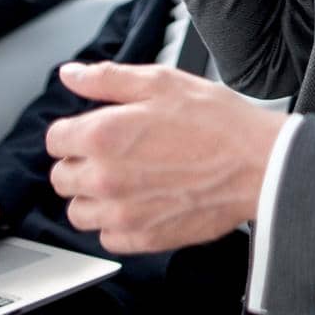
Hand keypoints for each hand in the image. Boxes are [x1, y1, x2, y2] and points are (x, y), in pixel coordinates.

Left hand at [45, 61, 287, 252]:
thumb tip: (70, 75)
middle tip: (112, 153)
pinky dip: (116, 224)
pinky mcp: (143, 239)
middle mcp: (104, 179)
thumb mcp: (160, 82)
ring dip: (92, 197)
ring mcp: (122, 214)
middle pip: (61, 177)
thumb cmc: (216, 122)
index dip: (73, 130)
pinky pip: (107, 238)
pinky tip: (139, 203)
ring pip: (78, 212)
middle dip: (80, 162)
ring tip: (123, 180)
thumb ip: (106, 79)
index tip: (92, 130)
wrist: (259, 165)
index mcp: (102, 136)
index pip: (54, 140)